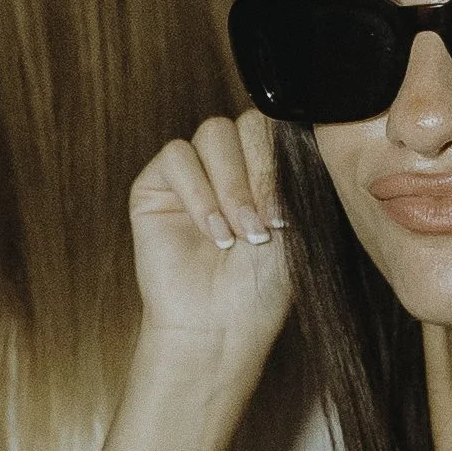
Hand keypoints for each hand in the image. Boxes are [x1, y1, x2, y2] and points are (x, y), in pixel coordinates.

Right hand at [129, 106, 292, 372]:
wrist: (222, 326)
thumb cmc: (261, 287)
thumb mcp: (295, 226)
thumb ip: (294, 177)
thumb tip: (295, 136)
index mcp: (265, 168)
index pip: (275, 128)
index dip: (280, 161)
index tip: (285, 213)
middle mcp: (230, 164)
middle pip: (245, 124)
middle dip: (258, 174)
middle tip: (262, 225)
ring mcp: (193, 171)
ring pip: (213, 134)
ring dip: (231, 186)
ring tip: (239, 234)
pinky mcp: (156, 185)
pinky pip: (177, 158)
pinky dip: (199, 194)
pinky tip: (213, 232)